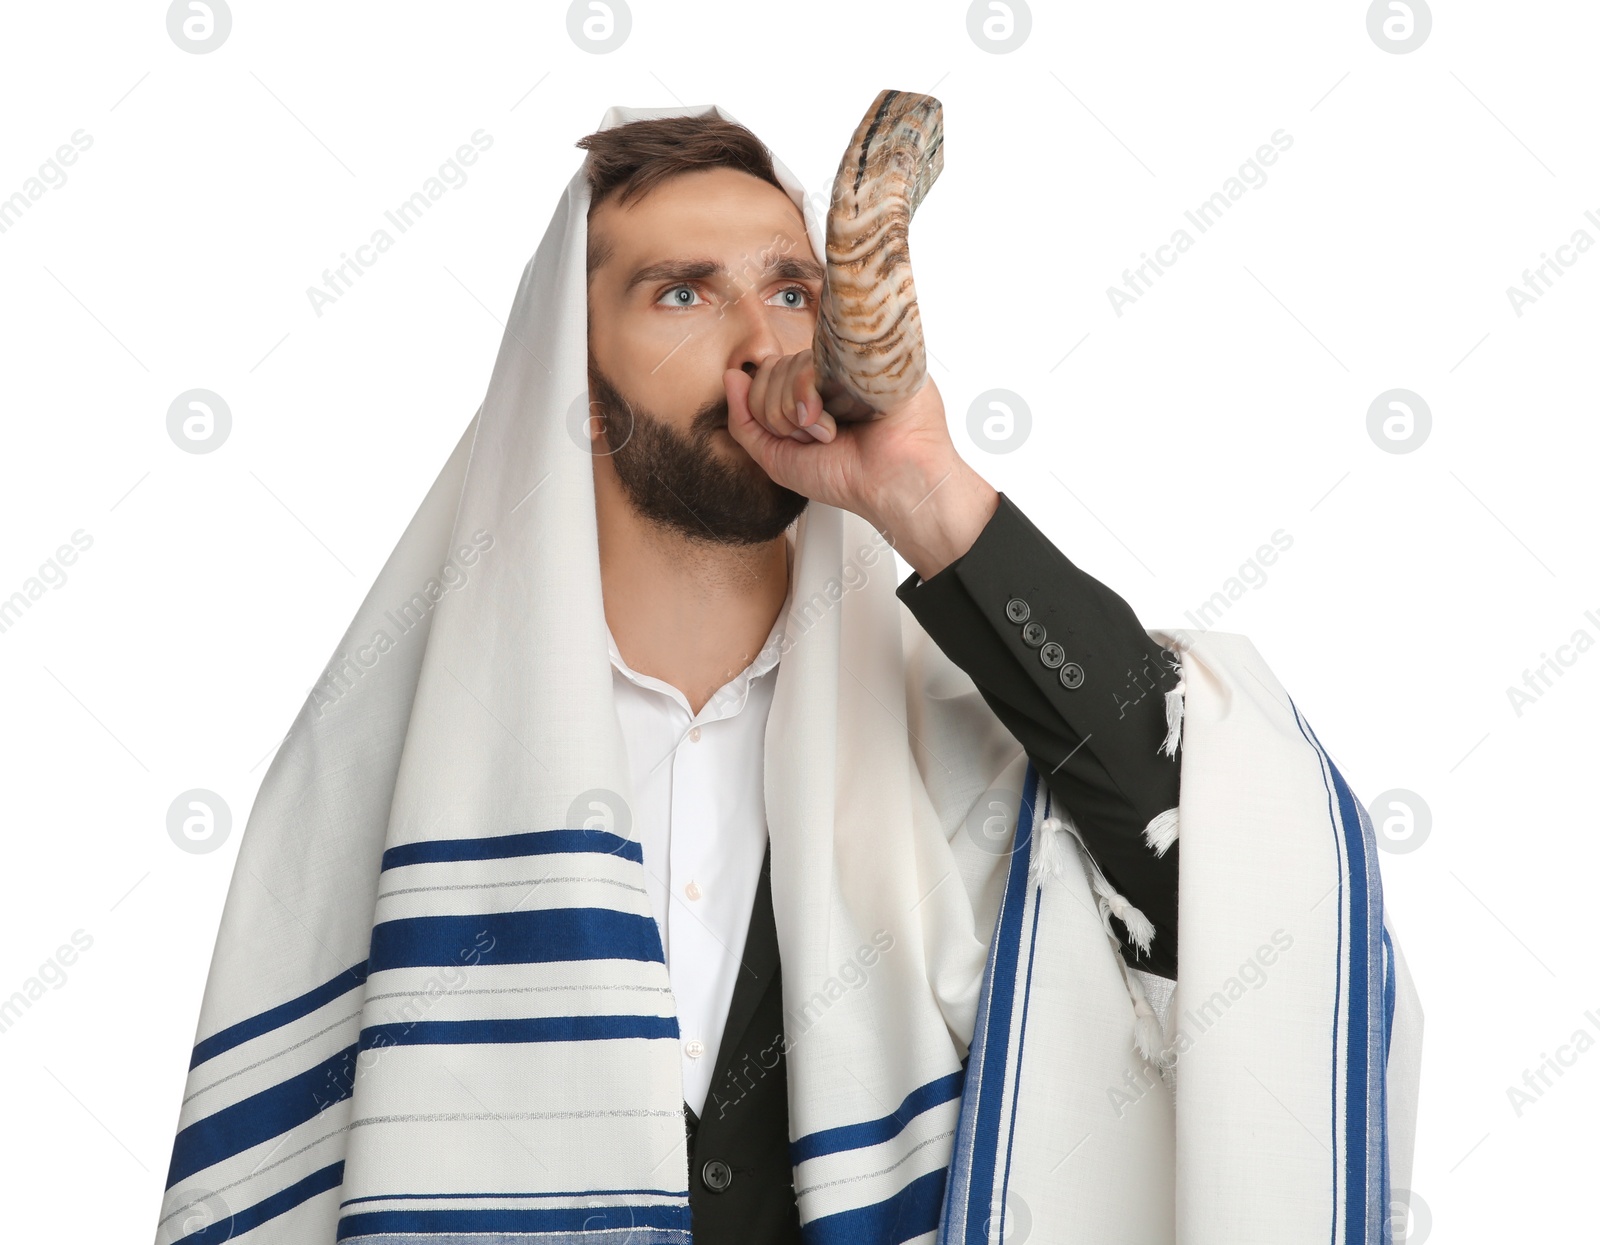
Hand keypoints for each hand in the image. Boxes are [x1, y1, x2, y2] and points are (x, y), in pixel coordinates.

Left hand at [723, 350, 998, 578]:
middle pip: (770, 371)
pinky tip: (841, 416)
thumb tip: (731, 376)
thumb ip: (744, 421)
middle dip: (781, 416)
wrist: (891, 485)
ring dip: (801, 412)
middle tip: (816, 437)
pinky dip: (814, 397)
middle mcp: (826, 374)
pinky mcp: (865, 355)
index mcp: (807, 393)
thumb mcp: (776, 457)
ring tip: (832, 429)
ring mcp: (846, 362)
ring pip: (789, 366)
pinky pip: (815, 359)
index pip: (762, 378)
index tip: (797, 439)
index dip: (768, 413)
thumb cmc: (846, 477)